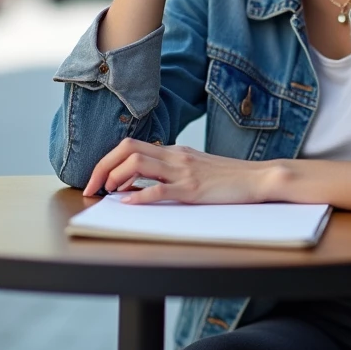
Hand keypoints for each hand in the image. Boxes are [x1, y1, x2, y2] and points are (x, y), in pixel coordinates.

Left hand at [82, 138, 276, 204]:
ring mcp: (184, 172)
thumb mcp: (196, 167)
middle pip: (127, 149)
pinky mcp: (193, 190)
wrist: (258, 177)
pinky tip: (128, 204)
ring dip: (115, 178)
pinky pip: (160, 190)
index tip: (98, 179)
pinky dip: (140, 196)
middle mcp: (175, 156)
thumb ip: (170, 170)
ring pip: (138, 163)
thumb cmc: (229, 177)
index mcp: (174, 151)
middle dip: (102, 167)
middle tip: (91, 187)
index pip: (131, 145)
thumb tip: (138, 183)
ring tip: (106, 194)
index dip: (108, 161)